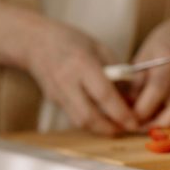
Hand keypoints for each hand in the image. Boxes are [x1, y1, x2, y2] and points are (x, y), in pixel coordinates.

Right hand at [25, 21, 137, 135]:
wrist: (35, 42)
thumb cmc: (72, 41)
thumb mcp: (99, 48)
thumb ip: (116, 69)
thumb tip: (131, 93)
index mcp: (82, 64)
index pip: (103, 95)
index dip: (120, 112)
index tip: (134, 121)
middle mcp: (68, 82)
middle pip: (88, 116)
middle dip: (110, 128)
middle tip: (127, 128)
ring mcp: (58, 94)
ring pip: (79, 121)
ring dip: (100, 129)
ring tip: (118, 127)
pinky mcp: (54, 101)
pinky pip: (74, 117)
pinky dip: (90, 122)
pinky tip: (103, 119)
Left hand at [129, 18, 169, 128]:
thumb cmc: (163, 43)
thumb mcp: (144, 55)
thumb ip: (136, 81)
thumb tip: (124, 106)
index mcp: (168, 62)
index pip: (156, 90)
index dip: (140, 109)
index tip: (124, 118)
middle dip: (154, 125)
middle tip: (135, 128)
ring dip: (163, 125)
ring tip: (144, 126)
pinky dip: (169, 119)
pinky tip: (155, 119)